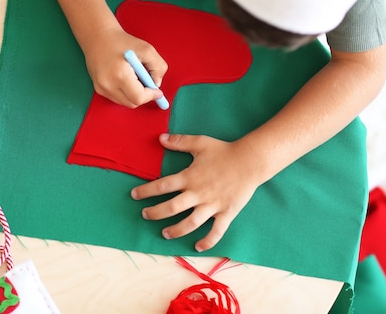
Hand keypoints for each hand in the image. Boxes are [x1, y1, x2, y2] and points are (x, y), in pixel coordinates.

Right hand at [82, 26, 167, 107]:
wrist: (98, 36)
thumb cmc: (121, 41)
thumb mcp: (146, 49)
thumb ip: (158, 67)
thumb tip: (157, 83)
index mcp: (120, 74)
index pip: (138, 97)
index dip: (151, 96)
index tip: (157, 91)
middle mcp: (108, 84)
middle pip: (132, 103)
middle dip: (144, 96)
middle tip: (149, 84)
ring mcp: (101, 87)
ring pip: (124, 102)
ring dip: (134, 95)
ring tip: (135, 78)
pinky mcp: (98, 88)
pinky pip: (116, 98)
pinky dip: (125, 93)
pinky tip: (126, 79)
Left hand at [131, 133, 262, 250]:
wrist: (251, 161)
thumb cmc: (224, 151)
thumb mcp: (200, 142)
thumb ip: (179, 142)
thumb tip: (160, 138)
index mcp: (190, 177)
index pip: (162, 186)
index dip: (146, 191)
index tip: (134, 195)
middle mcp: (198, 193)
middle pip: (172, 208)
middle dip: (155, 213)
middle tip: (145, 215)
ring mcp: (212, 205)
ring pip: (190, 223)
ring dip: (175, 230)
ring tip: (164, 234)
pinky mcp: (226, 213)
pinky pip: (216, 231)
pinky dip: (207, 241)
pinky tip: (197, 246)